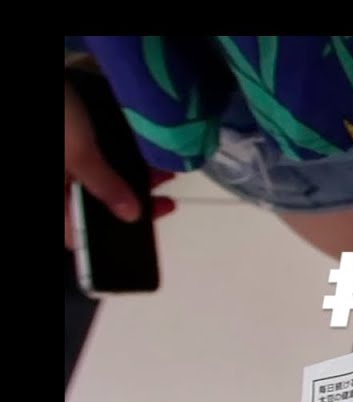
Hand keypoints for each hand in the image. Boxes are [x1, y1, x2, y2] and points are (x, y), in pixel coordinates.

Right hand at [64, 80, 175, 249]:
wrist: (48, 78)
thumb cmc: (56, 117)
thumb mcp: (79, 154)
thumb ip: (104, 186)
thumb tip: (131, 216)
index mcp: (55, 199)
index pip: (76, 233)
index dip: (113, 234)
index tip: (147, 220)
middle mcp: (58, 185)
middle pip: (94, 206)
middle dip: (132, 201)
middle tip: (165, 198)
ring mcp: (65, 165)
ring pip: (100, 182)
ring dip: (131, 180)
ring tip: (163, 171)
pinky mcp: (70, 144)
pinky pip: (98, 162)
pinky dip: (119, 161)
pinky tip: (143, 154)